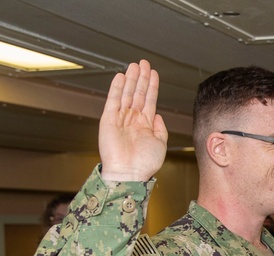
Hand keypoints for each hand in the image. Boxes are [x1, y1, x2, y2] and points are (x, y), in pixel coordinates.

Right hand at [99, 60, 167, 181]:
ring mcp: (121, 118)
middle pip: (138, 93)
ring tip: (134, 65)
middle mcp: (133, 119)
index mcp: (146, 125)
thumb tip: (159, 115)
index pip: (149, 100)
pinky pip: (113, 100)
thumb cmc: (145, 163)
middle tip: (143, 62)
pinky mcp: (108, 120)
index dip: (152, 86)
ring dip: (131, 79)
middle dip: (141, 78)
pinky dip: (117, 89)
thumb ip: (161, 129)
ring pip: (127, 94)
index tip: (153, 73)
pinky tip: (121, 77)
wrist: (129, 173)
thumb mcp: (160, 144)